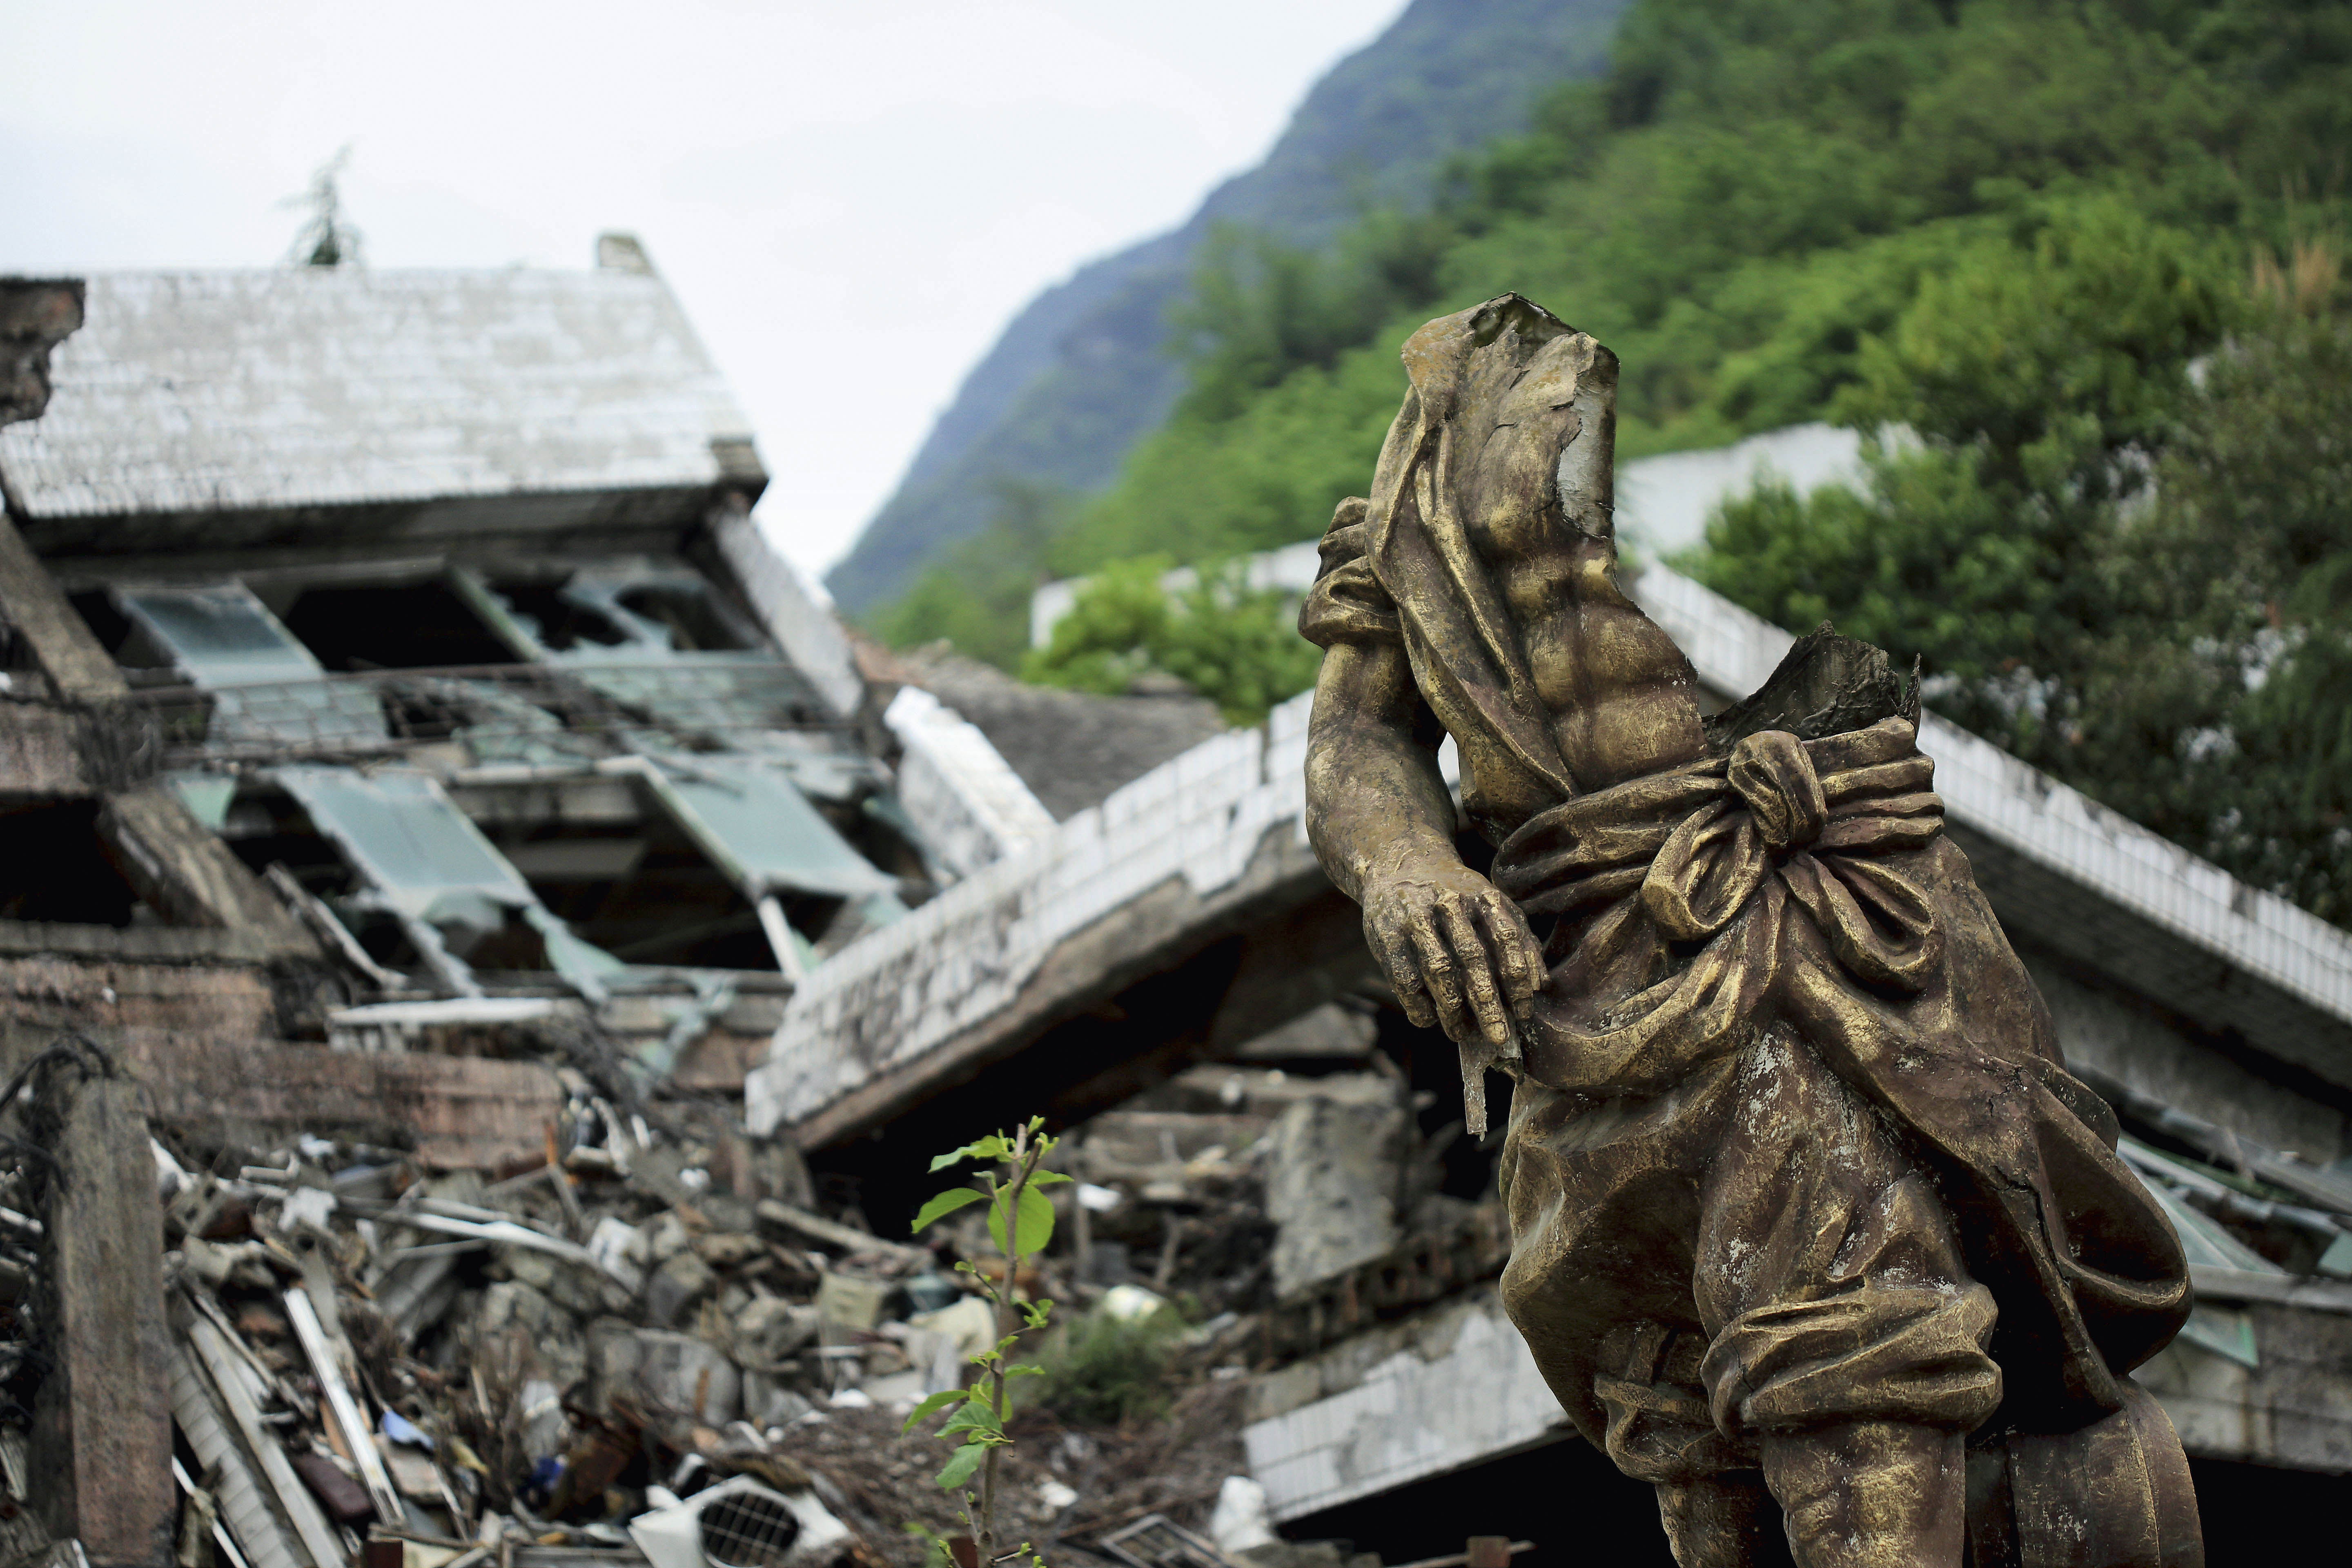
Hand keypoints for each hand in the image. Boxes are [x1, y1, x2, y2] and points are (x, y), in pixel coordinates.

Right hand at [1361, 862, 1545, 1047]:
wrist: (1398, 866)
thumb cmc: (1456, 897)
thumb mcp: (1492, 905)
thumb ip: (1519, 939)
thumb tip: (1540, 986)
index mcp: (1481, 896)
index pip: (1506, 938)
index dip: (1517, 978)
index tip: (1523, 1013)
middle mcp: (1449, 903)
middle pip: (1472, 957)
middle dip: (1487, 1002)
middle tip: (1499, 1037)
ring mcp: (1415, 918)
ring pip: (1437, 969)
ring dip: (1452, 1009)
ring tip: (1461, 1034)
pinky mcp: (1386, 935)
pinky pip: (1405, 979)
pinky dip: (1419, 1005)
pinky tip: (1430, 1020)